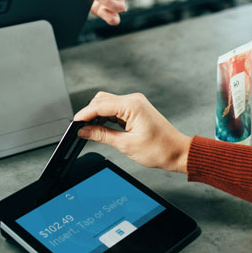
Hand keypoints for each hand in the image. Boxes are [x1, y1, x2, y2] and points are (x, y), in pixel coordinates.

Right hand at [73, 92, 191, 173]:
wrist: (177, 152)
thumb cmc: (159, 149)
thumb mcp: (126, 145)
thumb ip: (102, 135)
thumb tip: (84, 131)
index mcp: (132, 105)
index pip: (100, 105)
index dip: (84, 114)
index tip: (74, 124)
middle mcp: (133, 100)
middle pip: (101, 100)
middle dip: (89, 113)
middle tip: (80, 129)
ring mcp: (135, 103)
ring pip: (107, 103)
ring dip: (97, 115)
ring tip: (90, 131)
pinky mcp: (135, 109)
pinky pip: (115, 109)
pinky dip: (106, 117)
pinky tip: (102, 128)